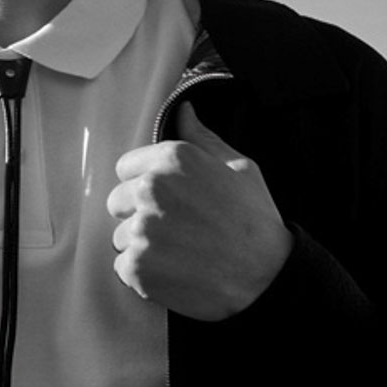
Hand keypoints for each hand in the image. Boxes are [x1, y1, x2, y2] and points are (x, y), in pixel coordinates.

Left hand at [106, 103, 291, 319]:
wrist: (268, 276)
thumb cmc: (255, 220)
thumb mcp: (238, 168)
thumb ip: (202, 138)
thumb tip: (183, 110)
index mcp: (172, 159)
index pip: (126, 168)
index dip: (144, 184)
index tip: (167, 201)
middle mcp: (150, 189)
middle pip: (117, 202)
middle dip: (137, 214)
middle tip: (175, 229)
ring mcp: (141, 229)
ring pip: (120, 237)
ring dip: (142, 246)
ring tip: (179, 252)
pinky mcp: (138, 266)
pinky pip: (123, 267)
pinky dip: (143, 274)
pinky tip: (174, 271)